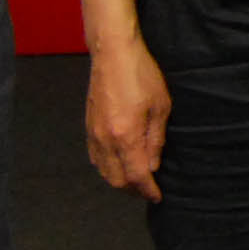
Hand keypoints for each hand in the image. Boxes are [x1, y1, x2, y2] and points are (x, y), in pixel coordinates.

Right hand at [83, 38, 172, 200]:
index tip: (157, 197)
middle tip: (148, 189)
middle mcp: (105, 139)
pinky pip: (94, 157)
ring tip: (135, 179)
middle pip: (116, 179)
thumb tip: (153, 165)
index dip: (147, 190)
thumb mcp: (160, 107)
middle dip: (133, 189)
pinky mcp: (88, 126)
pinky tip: (117, 163)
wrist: (112, 53)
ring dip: (119, 180)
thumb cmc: (140, 75)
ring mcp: (93, 133)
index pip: (136, 176)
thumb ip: (155, 140)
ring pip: (103, 170)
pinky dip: (106, 167)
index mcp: (125, 136)